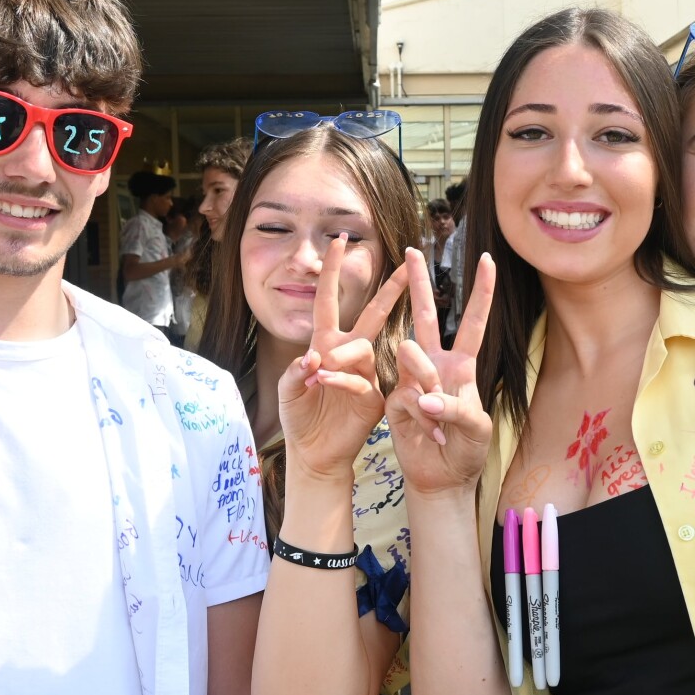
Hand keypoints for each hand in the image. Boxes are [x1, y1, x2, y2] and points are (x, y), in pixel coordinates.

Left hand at [277, 237, 406, 483]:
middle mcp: (348, 354)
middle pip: (372, 315)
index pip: (328, 301)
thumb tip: (313, 357)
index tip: (338, 241)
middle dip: (389, 290)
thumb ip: (295, 372)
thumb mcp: (287, 391)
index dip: (331, 271)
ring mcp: (365, 375)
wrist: (313, 453)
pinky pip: (361, 381)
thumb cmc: (299, 418)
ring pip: (363, 348)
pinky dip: (341, 380)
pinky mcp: (373, 399)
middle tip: (407, 267)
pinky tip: (324, 382)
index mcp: (325, 344)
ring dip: (342, 354)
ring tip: (321, 370)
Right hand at [386, 248, 496, 496]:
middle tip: (411, 251)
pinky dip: (419, 415)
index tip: (487, 259)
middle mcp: (435, 365)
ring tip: (438, 419)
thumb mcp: (475, 429)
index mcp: (462, 365)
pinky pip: (404, 393)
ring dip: (427, 385)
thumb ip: (454, 408)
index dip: (481, 291)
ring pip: (411, 354)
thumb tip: (426, 396)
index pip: (473, 322)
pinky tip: (430, 434)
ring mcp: (413, 380)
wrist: (441, 478)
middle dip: (418, 284)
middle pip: (427, 316)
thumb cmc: (466, 451)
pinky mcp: (394, 398)